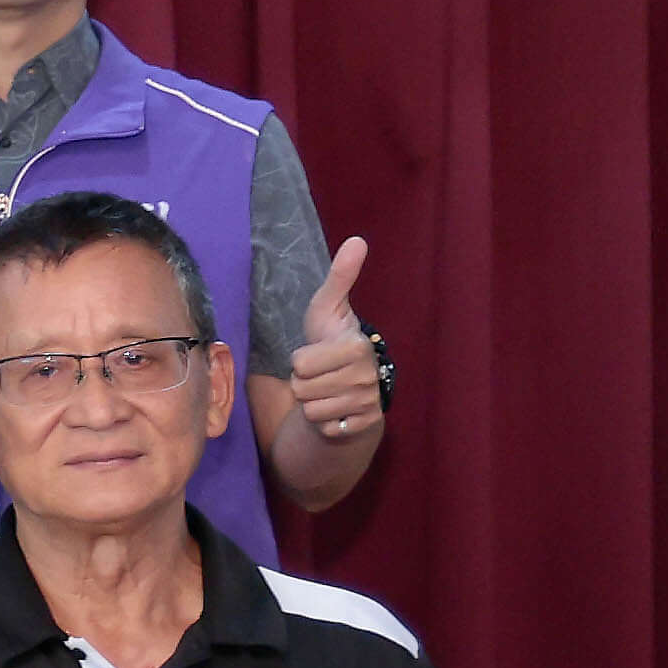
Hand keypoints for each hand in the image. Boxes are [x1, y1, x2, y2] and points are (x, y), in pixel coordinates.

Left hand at [283, 235, 383, 448]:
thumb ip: (340, 277)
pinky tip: (335, 407)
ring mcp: (367, 402)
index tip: (318, 353)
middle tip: (321, 372)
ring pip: (310, 409)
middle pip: (301, 387)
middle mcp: (367, 376)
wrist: (353, 384)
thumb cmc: (333, 340)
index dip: (300, 359)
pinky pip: (323, 426)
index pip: (300, 363)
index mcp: (356, 346)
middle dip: (304, 381)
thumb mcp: (329, 307)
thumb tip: (357, 240)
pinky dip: (323, 420)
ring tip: (327, 388)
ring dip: (312, 401)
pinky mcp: (363, 425)